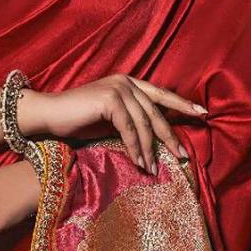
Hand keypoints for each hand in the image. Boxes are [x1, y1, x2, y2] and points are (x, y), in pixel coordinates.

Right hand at [16, 75, 206, 174]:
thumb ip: (131, 122)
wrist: (48, 115)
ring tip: (154, 169)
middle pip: (156, 112)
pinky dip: (135, 149)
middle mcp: (126, 81)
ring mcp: (118, 88)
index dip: (182, 105)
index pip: (162, 95)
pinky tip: (140, 164)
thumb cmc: (77, 121)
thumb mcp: (110, 121)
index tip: (203, 114)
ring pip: (144, 124)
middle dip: (170, 136)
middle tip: (183, 155)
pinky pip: (129, 130)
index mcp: (129, 82)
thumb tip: (153, 141)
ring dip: (150, 150)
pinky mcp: (110, 100)